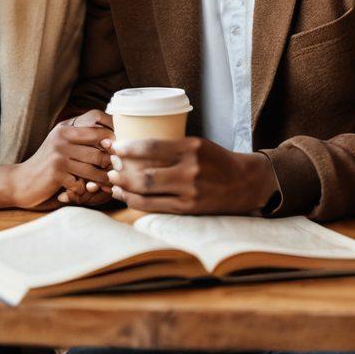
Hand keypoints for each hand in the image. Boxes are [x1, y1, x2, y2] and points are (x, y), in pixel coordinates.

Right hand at [11, 115, 111, 209]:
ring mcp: (59, 156)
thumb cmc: (48, 164)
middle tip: (121, 174)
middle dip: (111, 166)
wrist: (22, 181)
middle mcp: (62, 139)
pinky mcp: (56, 173)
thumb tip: (113, 140)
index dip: (114, 143)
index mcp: (66, 129)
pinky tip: (86, 192)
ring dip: (102, 181)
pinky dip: (85, 190)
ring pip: (93, 170)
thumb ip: (81, 139)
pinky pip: (80, 184)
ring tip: (110, 186)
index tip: (123, 154)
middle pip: (99, 152)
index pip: (99, 131)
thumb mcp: (62, 144)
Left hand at [104, 136, 278, 214]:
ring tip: (112, 182)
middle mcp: (190, 170)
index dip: (128, 148)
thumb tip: (134, 148)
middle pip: (145, 175)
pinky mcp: (188, 209)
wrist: (244, 183)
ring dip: (124, 188)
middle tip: (110, 166)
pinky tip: (125, 196)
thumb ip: (171, 146)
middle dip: (121, 172)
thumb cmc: (216, 160)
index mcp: (191, 148)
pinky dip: (136, 202)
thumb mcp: (197, 144)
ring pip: (147, 193)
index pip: (152, 147)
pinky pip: (155, 206)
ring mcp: (189, 192)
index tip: (115, 146)